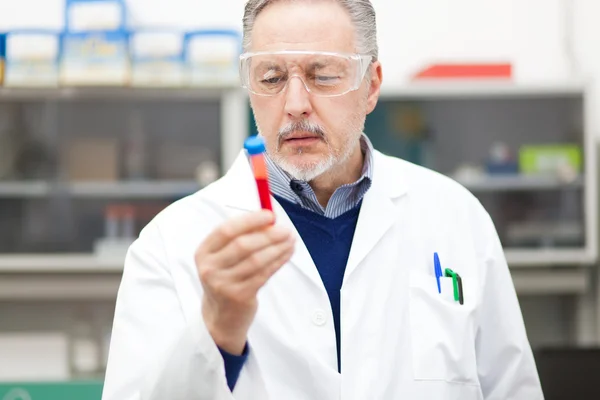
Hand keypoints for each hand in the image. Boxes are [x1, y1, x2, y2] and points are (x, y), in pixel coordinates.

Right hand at [195, 210, 294, 354]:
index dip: (250, 220)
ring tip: (290, 240)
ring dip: (277, 247)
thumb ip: (242, 236)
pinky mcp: (239, 296)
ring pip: (256, 260)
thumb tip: (269, 219)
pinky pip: (264, 274)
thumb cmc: (227, 277)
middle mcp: (210, 268)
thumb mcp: (224, 257)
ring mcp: (223, 284)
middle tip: (285, 229)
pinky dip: (278, 261)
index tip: (269, 214)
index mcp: (204, 252)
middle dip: (268, 234)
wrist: (221, 315)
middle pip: (242, 245)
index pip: (226, 230)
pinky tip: (287, 253)